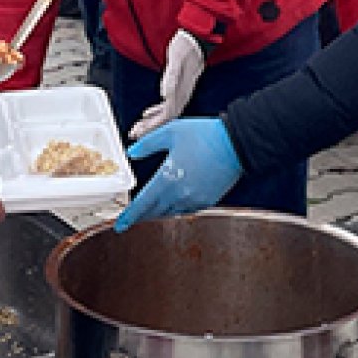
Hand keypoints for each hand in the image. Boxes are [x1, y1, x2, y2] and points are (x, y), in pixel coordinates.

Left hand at [114, 118, 240, 230]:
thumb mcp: (170, 132)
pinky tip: (173, 205)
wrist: (237, 143)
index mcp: (167, 179)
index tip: (119, 225)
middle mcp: (180, 195)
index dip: (129, 216)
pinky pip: (186, 210)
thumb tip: (132, 153)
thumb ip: (147, 144)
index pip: (142, 204)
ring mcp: (195, 200)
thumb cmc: (205, 135)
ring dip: (158, 213)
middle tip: (132, 218)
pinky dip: (175, 209)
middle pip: (155, 212)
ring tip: (150, 211)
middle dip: (141, 216)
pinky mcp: (208, 200)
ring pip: (170, 213)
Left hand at [128, 31, 206, 139]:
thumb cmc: (186, 47)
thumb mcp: (177, 58)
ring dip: (151, 123)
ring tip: (138, 129)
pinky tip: (146, 114)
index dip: (154, 126)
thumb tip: (165, 94)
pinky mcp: (178, 89)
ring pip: (166, 115)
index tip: (142, 133)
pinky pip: (167, 107)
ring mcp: (181, 93)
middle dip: (150, 129)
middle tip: (134, 134)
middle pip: (166, 119)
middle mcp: (182, 96)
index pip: (167, 116)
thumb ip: (171, 76)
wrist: (197, 40)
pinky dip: (155, 113)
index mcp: (181, 91)